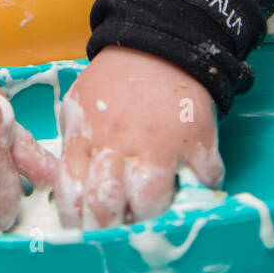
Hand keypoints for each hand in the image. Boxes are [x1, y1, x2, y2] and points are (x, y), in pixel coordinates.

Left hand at [54, 46, 224, 228]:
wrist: (158, 45)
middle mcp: (120, 145)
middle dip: (108, 227)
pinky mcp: (197, 142)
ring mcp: (161, 145)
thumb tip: (70, 195)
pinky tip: (189, 184)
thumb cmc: (113, 83)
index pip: (73, 195)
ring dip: (151, 215)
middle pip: (107, 206)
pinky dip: (200, 191)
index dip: (77, 220)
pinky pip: (203, 184)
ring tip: (151, 210)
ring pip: (151, 203)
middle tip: (116, 227)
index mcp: (87, 138)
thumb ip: (73, 150)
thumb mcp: (78, 108)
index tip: (85, 226)